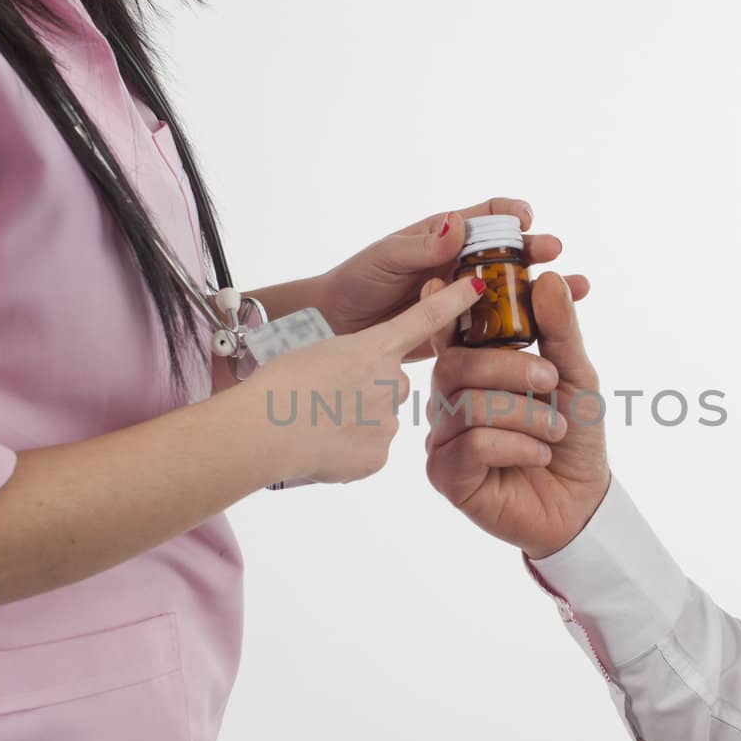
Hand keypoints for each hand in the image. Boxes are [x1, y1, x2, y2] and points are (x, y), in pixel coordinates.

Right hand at [233, 276, 486, 486]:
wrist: (260, 431)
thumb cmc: (277, 383)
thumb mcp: (315, 350)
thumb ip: (353, 360)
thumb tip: (362, 386)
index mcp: (373, 347)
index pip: (425, 318)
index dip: (454, 300)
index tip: (479, 284)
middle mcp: (389, 382)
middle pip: (390, 381)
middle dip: (366, 387)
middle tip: (326, 395)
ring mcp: (387, 421)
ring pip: (379, 417)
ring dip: (355, 418)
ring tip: (317, 421)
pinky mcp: (377, 456)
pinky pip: (369, 448)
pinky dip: (349, 447)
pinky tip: (322, 445)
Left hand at [315, 197, 590, 361]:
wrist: (336, 325)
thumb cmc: (357, 281)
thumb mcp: (385, 258)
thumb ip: (420, 246)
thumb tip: (457, 226)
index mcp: (446, 236)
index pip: (488, 216)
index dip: (511, 213)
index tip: (527, 219)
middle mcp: (462, 264)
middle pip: (512, 253)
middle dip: (539, 251)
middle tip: (559, 257)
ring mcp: (465, 297)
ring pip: (514, 290)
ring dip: (546, 291)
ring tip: (577, 292)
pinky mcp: (463, 331)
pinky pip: (498, 328)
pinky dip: (524, 328)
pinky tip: (548, 333)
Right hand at [422, 270, 611, 559]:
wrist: (582, 501)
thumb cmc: (572, 436)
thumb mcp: (574, 375)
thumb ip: (559, 329)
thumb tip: (549, 278)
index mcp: (473, 369)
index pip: (449, 330)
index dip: (446, 306)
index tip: (459, 280)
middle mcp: (449, 400)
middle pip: (455, 365)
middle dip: (510, 368)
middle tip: (551, 382)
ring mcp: (443, 437)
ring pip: (468, 405)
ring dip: (525, 415)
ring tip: (553, 431)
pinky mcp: (446, 475)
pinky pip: (473, 444)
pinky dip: (517, 446)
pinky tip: (537, 456)